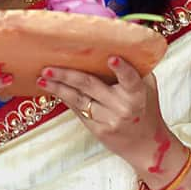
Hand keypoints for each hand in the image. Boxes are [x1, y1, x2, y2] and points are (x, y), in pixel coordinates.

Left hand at [37, 57, 172, 173]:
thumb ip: (136, 69)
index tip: (111, 58)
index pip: (130, 80)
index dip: (122, 69)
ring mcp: (109, 120)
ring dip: (58, 88)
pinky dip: (66, 98)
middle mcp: (123, 107)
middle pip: (91, 86)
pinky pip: (79, 111)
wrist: (145, 145)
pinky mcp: (98, 130)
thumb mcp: (148, 87)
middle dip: (67, 75)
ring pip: (79, 99)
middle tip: (48, 68)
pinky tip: (54, 90)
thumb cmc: (146, 108)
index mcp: (138, 94)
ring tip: (42, 79)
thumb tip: (117, 44)